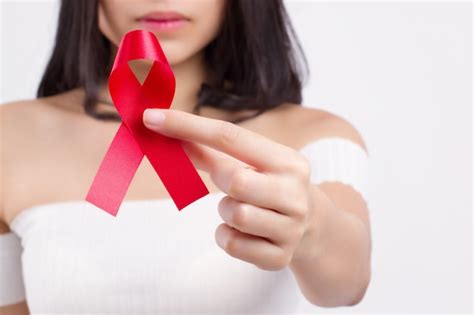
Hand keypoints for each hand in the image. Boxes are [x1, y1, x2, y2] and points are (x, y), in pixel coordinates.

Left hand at [143, 108, 313, 270]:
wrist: (311, 227)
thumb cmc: (270, 187)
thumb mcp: (251, 165)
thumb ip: (210, 152)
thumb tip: (167, 133)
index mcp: (287, 161)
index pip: (230, 136)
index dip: (187, 126)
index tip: (152, 118)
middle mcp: (295, 193)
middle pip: (235, 180)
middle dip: (223, 182)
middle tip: (234, 185)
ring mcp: (291, 228)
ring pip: (234, 215)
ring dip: (227, 211)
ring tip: (244, 210)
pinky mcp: (280, 257)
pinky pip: (231, 244)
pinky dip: (227, 236)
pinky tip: (245, 232)